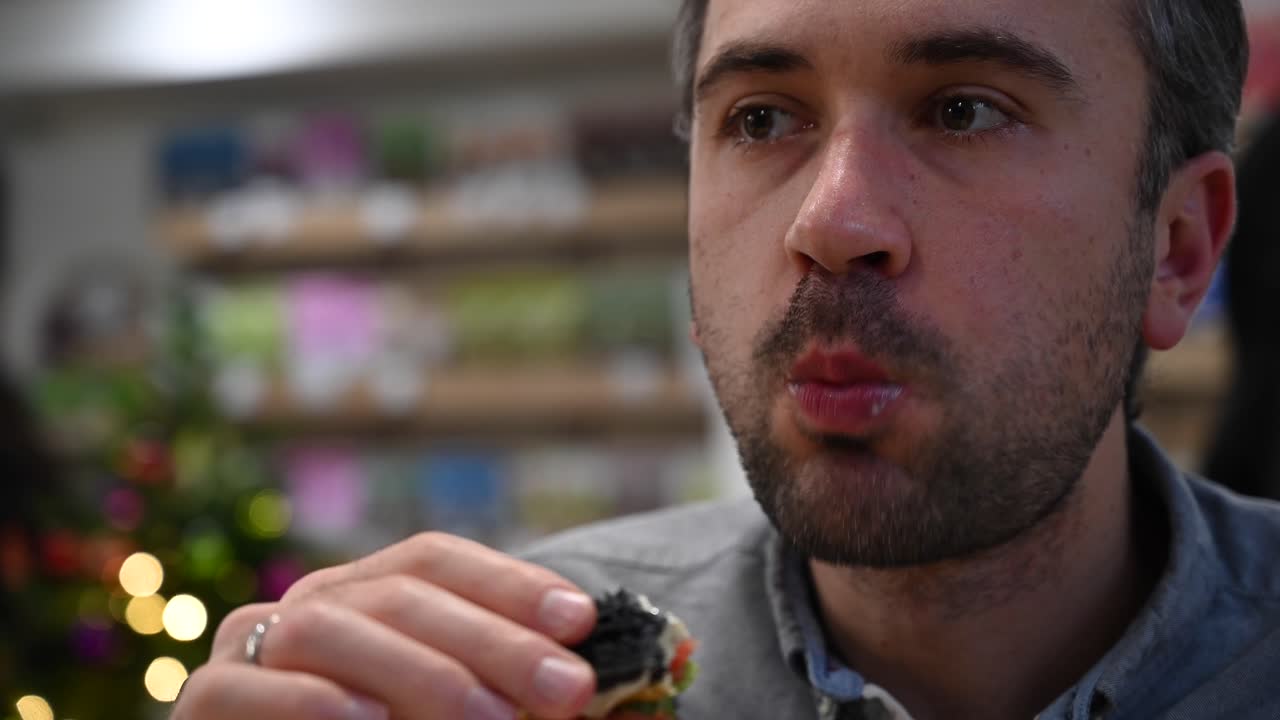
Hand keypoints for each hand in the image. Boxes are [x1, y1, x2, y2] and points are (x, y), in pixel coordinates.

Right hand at [172, 532, 599, 719]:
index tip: (581, 619)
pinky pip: (238, 688)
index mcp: (366, 597)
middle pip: (400, 594)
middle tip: (570, 690)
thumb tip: (584, 678)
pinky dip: (308, 702)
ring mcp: (248, 652)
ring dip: (420, 672)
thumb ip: (505, 698)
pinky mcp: (203, 705)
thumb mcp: (462, 717)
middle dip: (495, 640)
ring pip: (326, 629)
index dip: (509, 582)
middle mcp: (310, 607)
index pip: (435, 560)